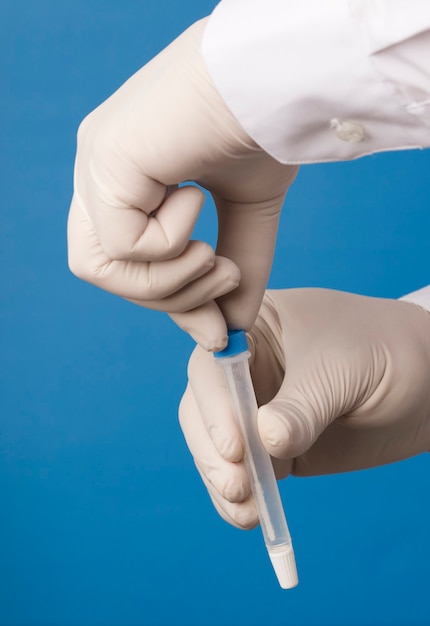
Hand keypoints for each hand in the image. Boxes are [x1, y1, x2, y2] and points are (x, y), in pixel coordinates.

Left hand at [67, 18, 297, 349]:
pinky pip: (121, 245)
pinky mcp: (104, 159)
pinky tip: (196, 199)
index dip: (165, 299)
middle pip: (101, 271)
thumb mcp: (246, 215)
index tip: (216, 327)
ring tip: (214, 254)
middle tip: (225, 280)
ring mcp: (95, 162)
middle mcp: (98, 170)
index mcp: (125, 177)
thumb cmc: (263, 129)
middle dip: (168, 298)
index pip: (120, 259)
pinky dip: (169, 244)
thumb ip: (232, 265)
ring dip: (168, 282)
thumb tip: (232, 327)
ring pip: (99, 269)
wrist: (279, 78)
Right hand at [179, 288, 429, 527]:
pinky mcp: (274, 446)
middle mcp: (246, 368)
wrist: (429, 381)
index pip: (213, 363)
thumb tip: (267, 441)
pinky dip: (241, 497)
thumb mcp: (343, 369)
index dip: (214, 404)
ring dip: (222, 480)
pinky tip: (251, 515)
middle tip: (237, 486)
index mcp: (254, 328)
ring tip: (246, 510)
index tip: (236, 445)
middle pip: (202, 408)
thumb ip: (303, 406)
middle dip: (213, 450)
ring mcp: (258, 408)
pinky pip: (246, 473)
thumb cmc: (386, 350)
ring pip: (215, 445)